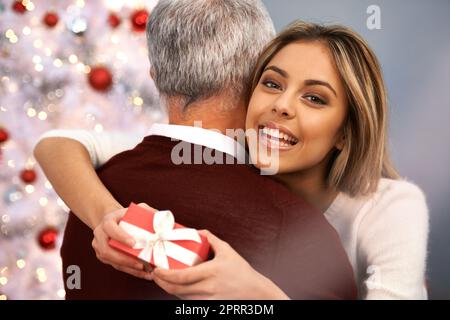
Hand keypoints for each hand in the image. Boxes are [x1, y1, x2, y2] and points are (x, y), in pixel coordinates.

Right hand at [91, 203, 154, 280]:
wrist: (115, 221)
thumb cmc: (127, 215)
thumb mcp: (136, 209)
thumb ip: (147, 211)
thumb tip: (161, 219)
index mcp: (107, 221)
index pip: (110, 228)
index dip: (120, 236)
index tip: (133, 243)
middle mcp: (100, 235)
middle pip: (107, 250)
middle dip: (124, 259)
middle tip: (141, 263)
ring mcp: (100, 247)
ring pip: (112, 261)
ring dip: (129, 268)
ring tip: (145, 271)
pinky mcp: (104, 257)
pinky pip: (116, 266)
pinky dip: (130, 270)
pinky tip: (143, 273)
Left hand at [152, 230, 289, 299]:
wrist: (254, 293)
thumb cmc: (242, 272)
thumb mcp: (228, 251)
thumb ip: (211, 239)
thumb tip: (196, 231)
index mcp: (212, 272)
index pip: (183, 276)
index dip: (166, 274)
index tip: (157, 269)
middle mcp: (208, 287)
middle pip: (177, 289)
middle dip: (162, 282)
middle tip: (154, 274)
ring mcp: (208, 299)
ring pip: (181, 297)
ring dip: (168, 288)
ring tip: (162, 279)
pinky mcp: (208, 306)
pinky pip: (189, 302)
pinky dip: (179, 295)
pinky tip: (176, 287)